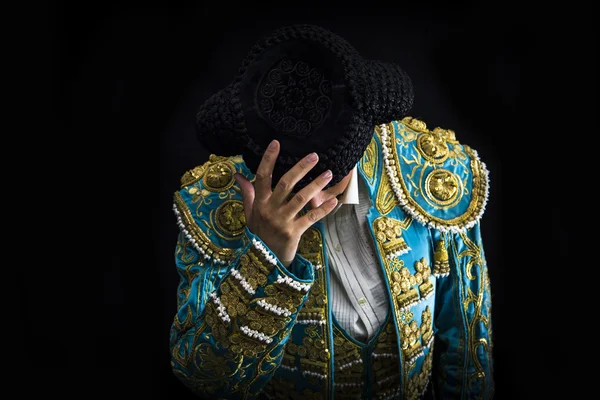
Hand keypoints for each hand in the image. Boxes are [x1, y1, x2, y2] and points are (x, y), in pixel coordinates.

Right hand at [234, 140, 337, 264]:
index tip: (276, 142)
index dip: (268, 159)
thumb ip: (247, 193)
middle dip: (300, 168)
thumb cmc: (259, 233)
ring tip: (328, 173)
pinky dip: (322, 210)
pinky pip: (310, 218)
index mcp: (259, 202)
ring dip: (316, 185)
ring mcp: (282, 221)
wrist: (264, 260)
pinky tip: (334, 201)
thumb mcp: (249, 213)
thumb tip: (237, 174)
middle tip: (314, 156)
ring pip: (300, 198)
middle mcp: (270, 209)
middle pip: (285, 184)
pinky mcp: (293, 233)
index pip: (262, 176)